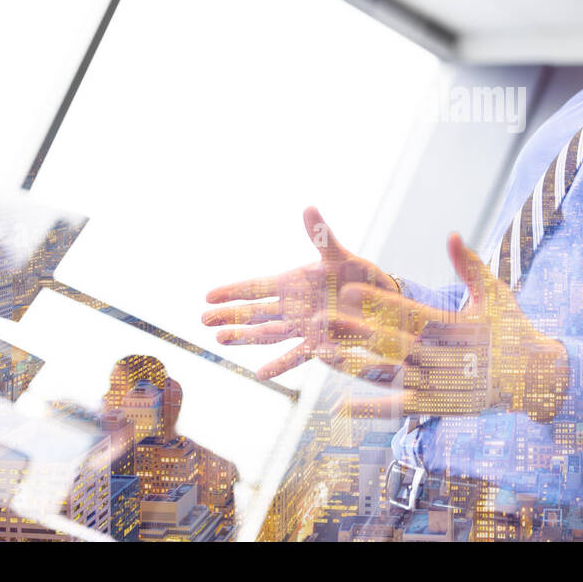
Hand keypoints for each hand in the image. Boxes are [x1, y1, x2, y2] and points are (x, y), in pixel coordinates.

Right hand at [200, 206, 403, 378]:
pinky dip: (279, 364)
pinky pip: (296, 355)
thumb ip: (321, 236)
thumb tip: (309, 207)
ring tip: (220, 340)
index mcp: (291, 284)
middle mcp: (291, 307)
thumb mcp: (338, 254)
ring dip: (245, 337)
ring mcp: (303, 326)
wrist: (380, 299)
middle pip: (254, 312)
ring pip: (267, 333)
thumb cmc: (356, 273)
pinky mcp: (319, 342)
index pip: (255, 287)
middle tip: (203, 320)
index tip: (208, 296)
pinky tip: (260, 374)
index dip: (232, 291)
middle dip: (229, 316)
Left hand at [340, 233, 570, 423]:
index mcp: (453, 326)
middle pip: (389, 343)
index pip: (409, 311)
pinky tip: (339, 406)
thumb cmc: (512, 329)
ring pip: (387, 375)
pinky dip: (369, 408)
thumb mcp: (495, 294)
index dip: (378, 302)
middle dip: (353, 331)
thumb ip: (469, 265)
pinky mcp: (436, 405)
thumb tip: (451, 234)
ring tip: (319, 355)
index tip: (348, 289)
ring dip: (352, 366)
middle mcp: (442, 356)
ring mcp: (437, 383)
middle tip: (319, 319)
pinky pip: (397, 407)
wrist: (535, 377)